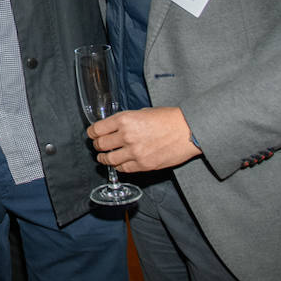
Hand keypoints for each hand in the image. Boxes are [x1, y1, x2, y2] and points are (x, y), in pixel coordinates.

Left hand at [86, 106, 202, 173]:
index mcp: (124, 119)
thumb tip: (113, 127)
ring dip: (104, 158)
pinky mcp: (143, 165)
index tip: (92, 134)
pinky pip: (123, 169)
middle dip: (97, 145)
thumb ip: (126, 120)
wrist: (187, 131)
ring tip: (104, 157)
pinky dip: (119, 166)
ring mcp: (134, 152)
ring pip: (108, 159)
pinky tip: (119, 162)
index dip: (92, 133)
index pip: (97, 129)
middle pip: (100, 144)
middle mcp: (126, 136)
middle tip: (99, 145)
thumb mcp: (142, 112)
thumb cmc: (168, 119)